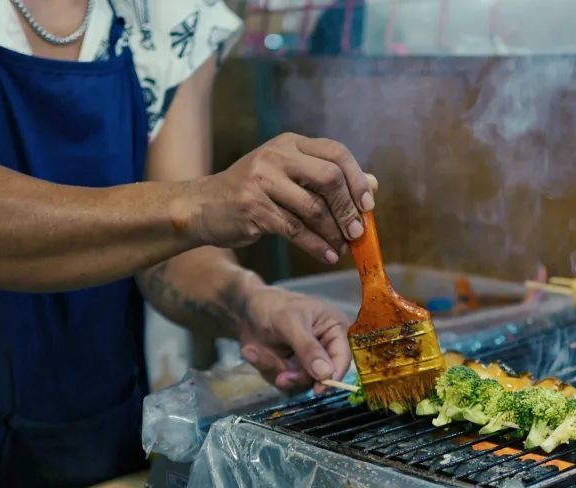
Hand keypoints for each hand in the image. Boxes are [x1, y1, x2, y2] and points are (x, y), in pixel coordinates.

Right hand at [188, 133, 377, 264]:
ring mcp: (261, 180)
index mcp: (290, 143)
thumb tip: (372, 186)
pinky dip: (316, 245)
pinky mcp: (252, 207)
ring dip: (333, 232)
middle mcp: (276, 156)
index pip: (336, 153)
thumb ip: (327, 180)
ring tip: (342, 248)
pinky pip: (295, 229)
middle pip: (329, 178)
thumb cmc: (254, 194)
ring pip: (313, 208)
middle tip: (358, 232)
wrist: (202, 207)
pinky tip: (327, 255)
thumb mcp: (289, 178)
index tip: (368, 205)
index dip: (357, 179)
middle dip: (348, 209)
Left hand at [238, 286, 351, 392]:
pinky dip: (265, 368)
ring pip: (299, 382)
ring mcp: (307, 362)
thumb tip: (326, 374)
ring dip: (275, 369)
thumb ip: (308, 349)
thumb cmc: (274, 306)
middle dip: (296, 376)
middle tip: (279, 376)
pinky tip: (252, 352)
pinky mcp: (290, 370)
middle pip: (320, 377)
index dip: (332, 376)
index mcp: (335, 330)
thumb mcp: (290, 323)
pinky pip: (282, 381)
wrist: (246, 308)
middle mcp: (325, 349)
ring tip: (253, 351)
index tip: (318, 389)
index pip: (342, 359)